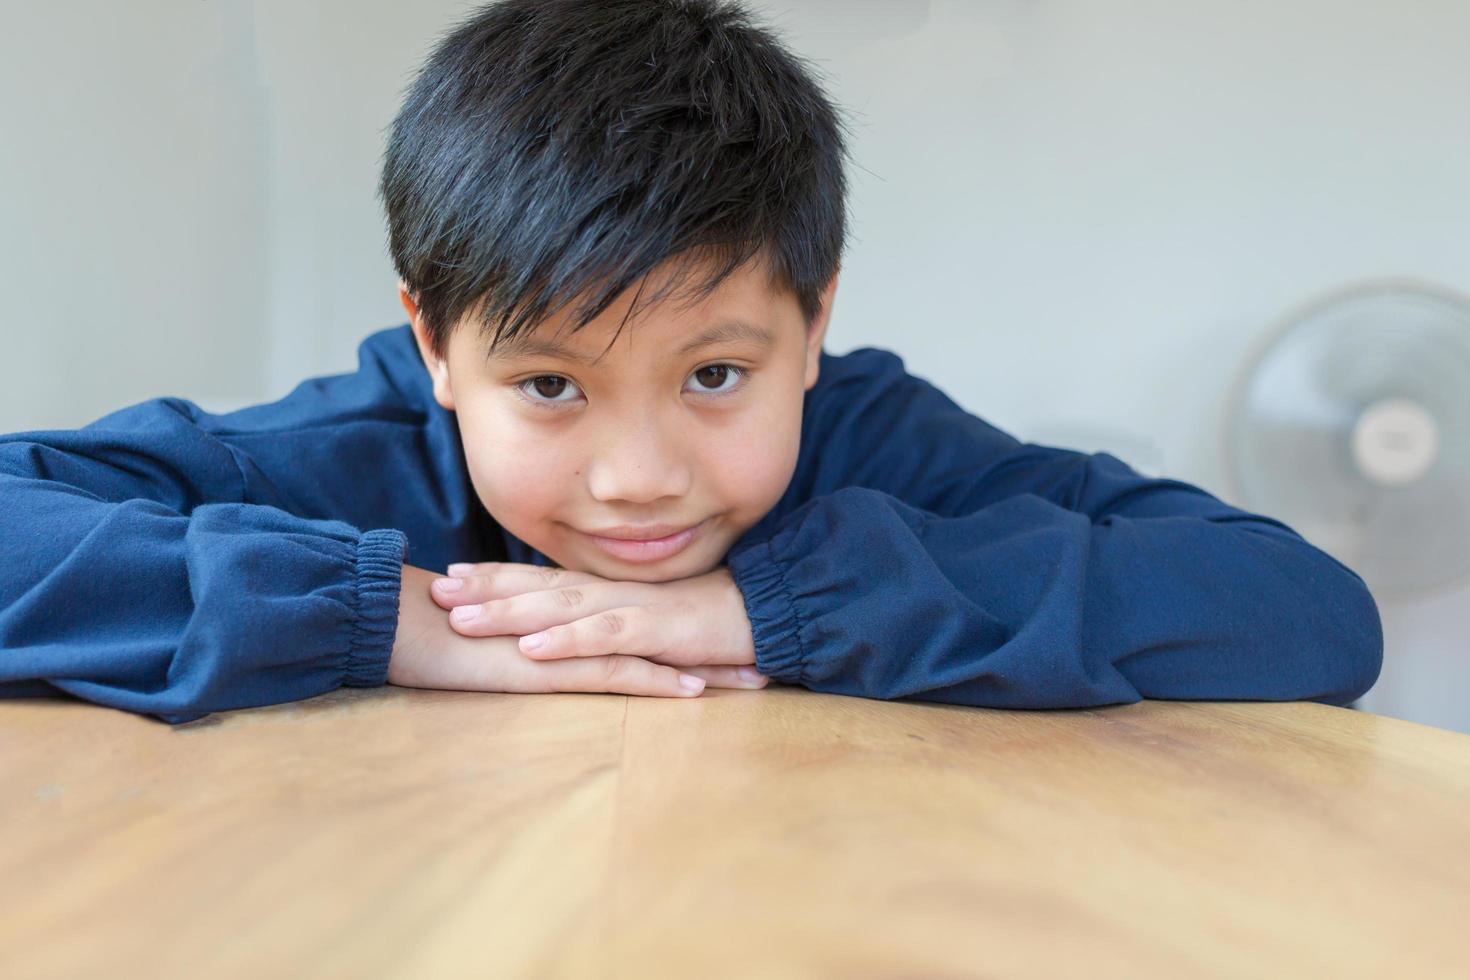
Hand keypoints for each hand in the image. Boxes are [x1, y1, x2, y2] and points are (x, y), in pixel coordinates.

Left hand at [428, 560, 764, 681]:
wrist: (764, 617)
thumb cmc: (704, 625)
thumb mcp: (646, 626)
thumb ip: (609, 626)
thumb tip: (565, 636)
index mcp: (607, 592)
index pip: (541, 579)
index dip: (494, 577)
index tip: (448, 576)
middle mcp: (612, 594)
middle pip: (538, 586)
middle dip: (484, 588)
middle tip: (434, 588)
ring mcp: (633, 609)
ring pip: (562, 607)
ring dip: (511, 611)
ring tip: (463, 617)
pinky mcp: (658, 632)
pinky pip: (606, 636)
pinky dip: (569, 640)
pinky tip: (534, 648)